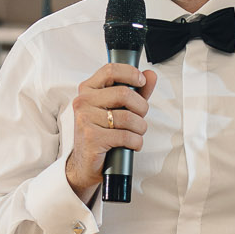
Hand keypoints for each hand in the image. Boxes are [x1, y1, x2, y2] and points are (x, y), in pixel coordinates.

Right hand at [64, 63, 157, 199]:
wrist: (85, 163)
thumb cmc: (103, 133)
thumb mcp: (120, 108)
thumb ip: (136, 91)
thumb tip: (151, 75)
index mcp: (88, 90)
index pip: (110, 70)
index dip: (131, 74)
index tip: (141, 82)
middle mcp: (83, 101)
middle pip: (124, 94)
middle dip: (141, 108)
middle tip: (140, 117)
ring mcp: (85, 119)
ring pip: (128, 118)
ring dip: (140, 128)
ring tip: (135, 133)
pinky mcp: (92, 138)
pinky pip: (125, 136)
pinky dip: (136, 142)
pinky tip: (132, 145)